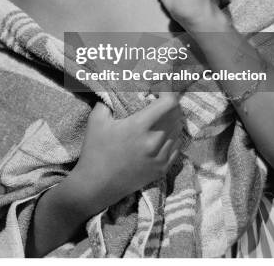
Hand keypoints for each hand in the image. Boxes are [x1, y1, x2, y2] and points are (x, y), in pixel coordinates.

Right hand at [70, 93, 182, 213]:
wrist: (96, 186)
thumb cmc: (95, 150)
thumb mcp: (97, 119)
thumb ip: (110, 99)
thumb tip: (121, 88)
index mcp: (140, 127)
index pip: (170, 103)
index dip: (168, 91)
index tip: (157, 89)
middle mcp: (155, 142)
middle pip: (176, 114)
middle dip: (169, 103)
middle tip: (157, 99)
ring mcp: (161, 158)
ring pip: (178, 130)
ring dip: (172, 118)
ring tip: (158, 116)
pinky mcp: (163, 169)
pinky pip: (177, 146)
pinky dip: (172, 135)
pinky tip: (160, 132)